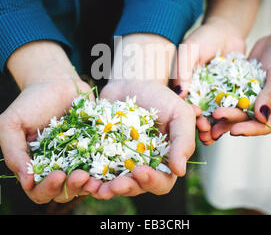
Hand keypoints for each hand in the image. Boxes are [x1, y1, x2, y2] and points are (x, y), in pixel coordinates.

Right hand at [0, 41, 101, 203]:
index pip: (39, 191)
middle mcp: (57, 169)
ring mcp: (78, 161)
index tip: (58, 174)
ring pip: (84, 184)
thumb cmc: (29, 103)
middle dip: (72, 188)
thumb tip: (27, 183)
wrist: (56, 82)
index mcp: (35, 168)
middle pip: (64, 192)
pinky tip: (109, 167)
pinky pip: (102, 167)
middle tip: (81, 176)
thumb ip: (13, 153)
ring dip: (90, 185)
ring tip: (95, 177)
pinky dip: (105, 171)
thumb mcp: (10, 124)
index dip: (48, 188)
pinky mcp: (96, 150)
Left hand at [93, 80, 195, 198]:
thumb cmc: (159, 97)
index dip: (152, 181)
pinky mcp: (102, 155)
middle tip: (116, 184)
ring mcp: (121, 162)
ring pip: (115, 184)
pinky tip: (85, 178)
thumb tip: (180, 171)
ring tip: (98, 188)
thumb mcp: (179, 114)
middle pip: (137, 187)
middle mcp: (143, 166)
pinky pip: (97, 172)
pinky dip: (91, 178)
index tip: (140, 171)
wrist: (131, 81)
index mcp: (164, 161)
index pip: (162, 182)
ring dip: (107, 189)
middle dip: (127, 188)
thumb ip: (184, 141)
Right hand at [173, 17, 245, 144]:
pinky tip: (238, 123)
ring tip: (221, 135)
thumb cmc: (202, 38)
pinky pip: (234, 105)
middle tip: (208, 138)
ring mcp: (216, 94)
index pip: (186, 105)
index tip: (196, 126)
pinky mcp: (232, 92)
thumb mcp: (189, 51)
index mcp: (186, 86)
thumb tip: (179, 93)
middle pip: (201, 114)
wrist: (226, 30)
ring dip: (219, 125)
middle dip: (204, 127)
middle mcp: (200, 93)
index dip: (190, 117)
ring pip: (217, 113)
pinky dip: (235, 114)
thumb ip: (183, 69)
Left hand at [210, 28, 270, 137]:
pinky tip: (209, 103)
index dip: (250, 130)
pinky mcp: (245, 89)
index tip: (234, 130)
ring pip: (238, 111)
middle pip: (248, 120)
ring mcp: (255, 98)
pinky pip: (232, 97)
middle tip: (216, 119)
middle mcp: (268, 106)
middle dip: (232, 121)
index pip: (266, 125)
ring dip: (224, 115)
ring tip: (209, 118)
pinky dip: (222, 101)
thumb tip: (261, 117)